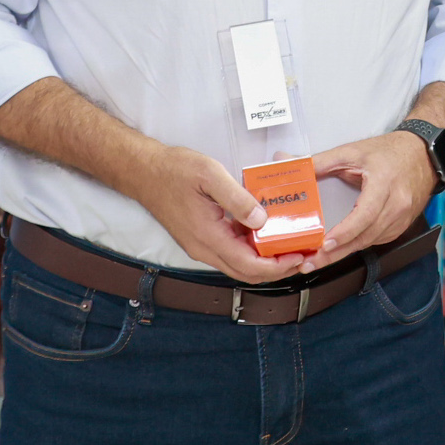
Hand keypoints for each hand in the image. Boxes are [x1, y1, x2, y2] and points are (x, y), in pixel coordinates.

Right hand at [128, 143, 305, 282]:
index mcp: (208, 237)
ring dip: (264, 261)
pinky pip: (230, 251)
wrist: (144, 172)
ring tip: (288, 245)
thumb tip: (262, 220)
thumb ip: (238, 199)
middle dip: (276, 269)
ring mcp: (201, 246)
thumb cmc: (173, 171)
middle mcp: (204, 248)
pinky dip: (251, 249)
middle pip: (246, 272)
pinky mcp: (201, 239)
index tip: (298, 256)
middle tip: (301, 255)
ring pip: (238, 264)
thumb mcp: (210, 175)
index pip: (249, 265)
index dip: (277, 266)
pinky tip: (265, 231)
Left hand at [304, 131, 436, 272]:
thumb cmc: (390, 152)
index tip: (325, 244)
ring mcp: (401, 218)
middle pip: (365, 236)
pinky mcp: (400, 226)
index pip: (365, 214)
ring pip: (369, 242)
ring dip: (344, 253)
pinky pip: (376, 240)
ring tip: (318, 260)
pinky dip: (357, 245)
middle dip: (336, 252)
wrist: (422, 156)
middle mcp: (397, 205)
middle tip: (311, 262)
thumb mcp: (353, 152)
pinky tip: (340, 249)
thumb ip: (320, 161)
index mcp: (384, 183)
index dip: (345, 232)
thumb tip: (288, 162)